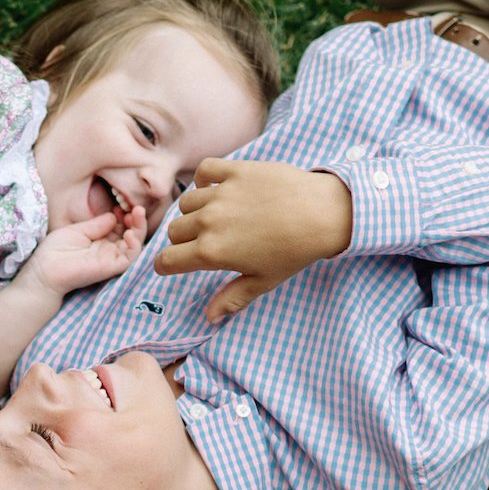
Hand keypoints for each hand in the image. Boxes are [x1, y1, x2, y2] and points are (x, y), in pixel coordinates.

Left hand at [26, 209, 147, 296]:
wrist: (44, 269)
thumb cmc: (56, 250)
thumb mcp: (78, 230)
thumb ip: (97, 224)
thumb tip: (114, 215)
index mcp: (100, 240)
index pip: (120, 227)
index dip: (124, 215)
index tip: (120, 205)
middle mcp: (108, 250)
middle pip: (131, 234)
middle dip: (136, 220)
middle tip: (135, 208)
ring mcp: (111, 259)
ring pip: (135, 245)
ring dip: (139, 229)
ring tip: (136, 215)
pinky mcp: (111, 268)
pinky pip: (130, 258)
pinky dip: (135, 245)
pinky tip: (130, 233)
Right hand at [156, 159, 353, 322]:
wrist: (324, 214)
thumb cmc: (295, 251)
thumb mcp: (263, 281)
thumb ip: (232, 299)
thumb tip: (210, 318)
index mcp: (212, 252)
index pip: (166, 260)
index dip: (164, 266)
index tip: (170, 266)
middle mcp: (209, 222)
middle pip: (174, 231)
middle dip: (182, 240)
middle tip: (202, 242)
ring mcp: (221, 193)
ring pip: (186, 203)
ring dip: (193, 212)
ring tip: (213, 217)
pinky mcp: (236, 171)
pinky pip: (205, 171)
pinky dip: (205, 179)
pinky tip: (215, 188)